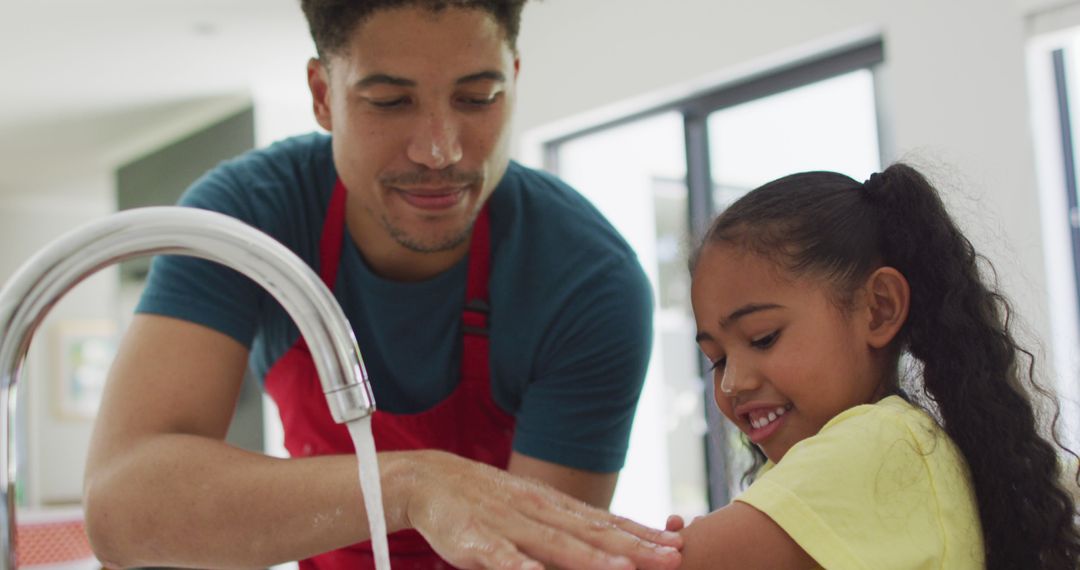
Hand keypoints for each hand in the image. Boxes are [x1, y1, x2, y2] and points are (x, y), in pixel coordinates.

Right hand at [392, 450, 682, 569]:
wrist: (430, 479)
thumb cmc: (486, 502)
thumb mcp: (531, 509)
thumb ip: (565, 527)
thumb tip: (605, 544)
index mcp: (554, 507)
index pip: (606, 522)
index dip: (642, 535)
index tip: (677, 545)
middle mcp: (539, 513)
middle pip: (593, 535)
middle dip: (635, 549)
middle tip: (673, 559)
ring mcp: (510, 526)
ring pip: (556, 546)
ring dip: (592, 560)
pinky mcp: (478, 542)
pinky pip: (503, 558)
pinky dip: (522, 568)